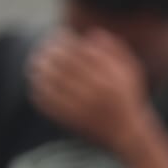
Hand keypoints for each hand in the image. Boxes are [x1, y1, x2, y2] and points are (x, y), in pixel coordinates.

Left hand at [27, 28, 152, 154]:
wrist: (127, 133)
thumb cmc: (127, 98)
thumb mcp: (131, 72)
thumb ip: (115, 51)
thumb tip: (92, 34)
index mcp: (109, 78)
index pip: (79, 51)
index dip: (65, 40)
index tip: (59, 34)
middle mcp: (96, 92)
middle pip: (63, 64)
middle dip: (50, 52)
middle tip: (44, 48)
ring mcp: (82, 107)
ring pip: (52, 82)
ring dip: (40, 69)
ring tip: (37, 63)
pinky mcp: (72, 120)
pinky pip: (48, 102)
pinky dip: (39, 91)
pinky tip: (38, 83)